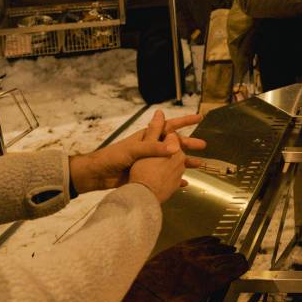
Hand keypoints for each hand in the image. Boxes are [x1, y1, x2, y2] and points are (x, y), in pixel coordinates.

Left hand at [69, 110, 205, 194]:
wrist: (97, 176)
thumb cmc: (113, 158)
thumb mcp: (133, 150)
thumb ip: (154, 147)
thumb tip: (176, 145)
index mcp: (148, 137)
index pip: (170, 126)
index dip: (185, 121)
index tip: (199, 118)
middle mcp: (151, 147)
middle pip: (174, 144)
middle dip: (189, 144)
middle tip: (203, 146)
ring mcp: (150, 161)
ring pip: (172, 160)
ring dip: (185, 162)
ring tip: (199, 165)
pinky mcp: (147, 174)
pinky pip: (165, 175)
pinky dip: (175, 179)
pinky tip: (185, 183)